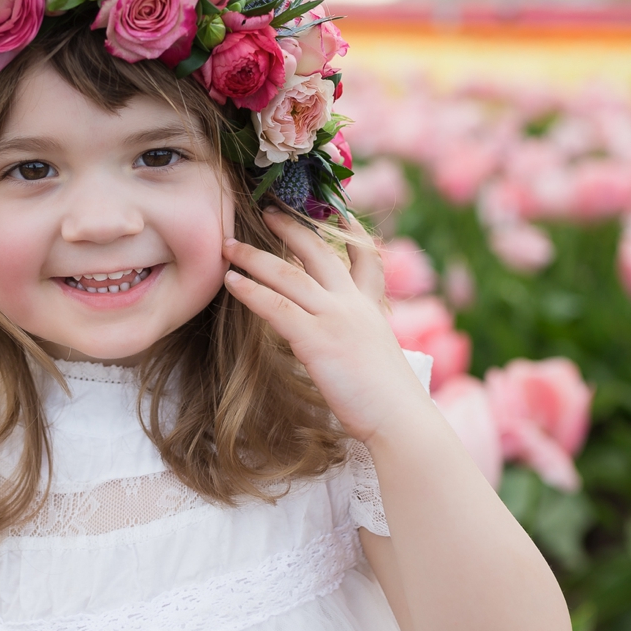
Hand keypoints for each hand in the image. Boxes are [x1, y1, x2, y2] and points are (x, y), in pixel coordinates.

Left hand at [222, 207, 427, 443]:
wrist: (401, 420)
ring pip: (289, 275)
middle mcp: (353, 305)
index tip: (338, 213)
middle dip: (291, 228)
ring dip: (254, 257)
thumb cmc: (390, 403)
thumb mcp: (381, 358)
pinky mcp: (317, 340)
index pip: (366, 259)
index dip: (351, 233)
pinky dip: (251, 290)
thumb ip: (362, 340)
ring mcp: (336, 319)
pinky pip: (277, 307)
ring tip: (228, 245)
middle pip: (319, 253)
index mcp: (371, 309)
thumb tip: (344, 344)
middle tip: (267, 210)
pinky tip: (231, 281)